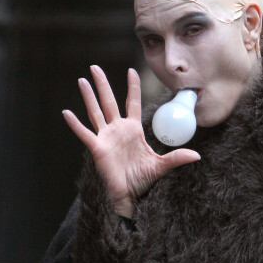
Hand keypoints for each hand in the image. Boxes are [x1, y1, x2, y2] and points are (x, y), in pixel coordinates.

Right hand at [63, 66, 200, 217]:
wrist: (129, 195)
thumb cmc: (142, 180)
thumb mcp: (161, 166)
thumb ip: (177, 158)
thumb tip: (197, 156)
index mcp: (133, 130)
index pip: (133, 103)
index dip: (132, 87)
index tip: (131, 70)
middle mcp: (118, 130)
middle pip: (110, 102)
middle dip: (103, 84)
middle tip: (94, 66)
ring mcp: (106, 138)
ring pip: (96, 112)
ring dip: (88, 97)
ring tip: (81, 80)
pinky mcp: (97, 148)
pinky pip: (85, 134)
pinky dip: (75, 124)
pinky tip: (66, 113)